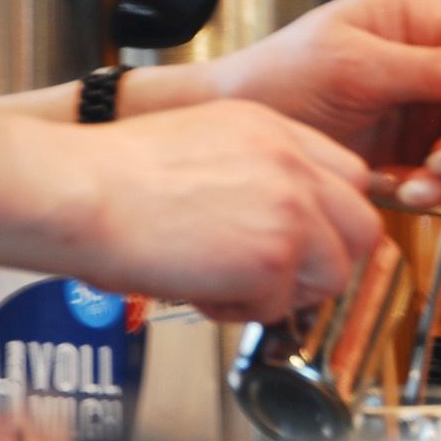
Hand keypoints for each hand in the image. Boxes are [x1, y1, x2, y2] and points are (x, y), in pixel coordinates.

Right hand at [71, 100, 381, 322]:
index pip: (348, 176)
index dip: (329, 218)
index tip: (304, 239)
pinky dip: (242, 312)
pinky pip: (281, 307)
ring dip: (287, 292)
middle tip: (277, 275)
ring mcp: (291, 210)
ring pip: (334, 273)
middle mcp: (293, 163)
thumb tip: (270, 219)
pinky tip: (200, 290)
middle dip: (325, 261)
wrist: (78, 191)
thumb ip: (253, 170)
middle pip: (362, 225)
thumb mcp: (201, 140)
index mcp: (274, 128)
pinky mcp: (273, 258)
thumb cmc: (112, 173)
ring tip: (230, 285)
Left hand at [209, 0, 440, 207]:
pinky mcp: (406, 145)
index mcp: (418, 20)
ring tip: (414, 187)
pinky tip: (396, 188)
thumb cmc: (278, 76)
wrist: (233, 123)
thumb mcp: (355, 67)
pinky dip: (428, 188)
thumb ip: (429, 69)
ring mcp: (419, 105)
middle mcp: (427, 59)